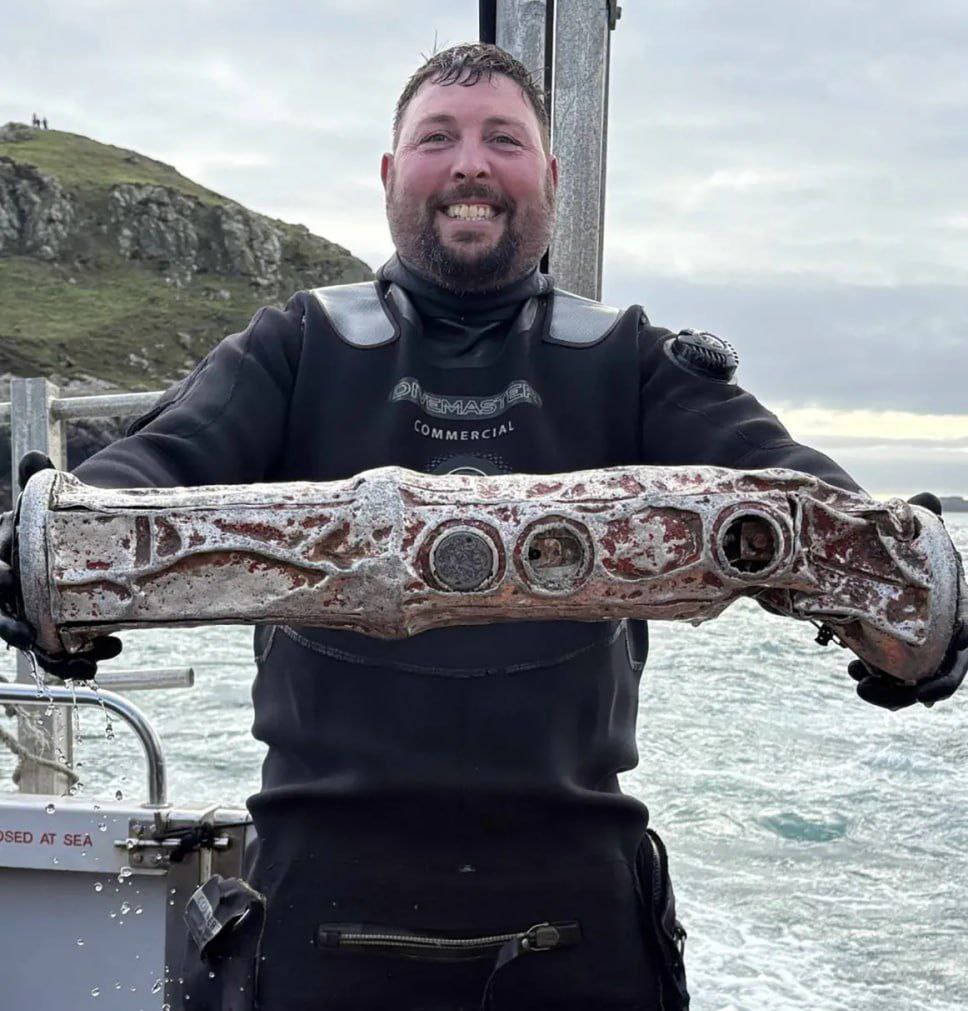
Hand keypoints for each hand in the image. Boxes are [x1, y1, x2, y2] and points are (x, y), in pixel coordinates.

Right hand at [0, 452, 121, 678]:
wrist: (72, 546)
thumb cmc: (48, 527)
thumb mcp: (42, 505)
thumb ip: (36, 483)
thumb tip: (34, 456)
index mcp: (3, 559)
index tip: (9, 579)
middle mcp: (11, 594)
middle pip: (0, 617)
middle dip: (10, 628)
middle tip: (28, 635)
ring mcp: (31, 616)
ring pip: (33, 643)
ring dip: (56, 657)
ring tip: (86, 660)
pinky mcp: (56, 632)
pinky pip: (60, 653)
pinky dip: (79, 658)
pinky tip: (106, 652)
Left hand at [848, 492, 967, 709]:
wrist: (858, 553)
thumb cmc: (888, 540)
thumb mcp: (903, 527)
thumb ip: (916, 516)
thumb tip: (929, 498)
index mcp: (954, 605)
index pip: (967, 636)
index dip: (958, 656)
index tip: (940, 664)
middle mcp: (942, 632)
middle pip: (948, 672)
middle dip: (927, 688)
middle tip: (898, 690)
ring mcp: (918, 647)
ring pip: (918, 683)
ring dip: (894, 693)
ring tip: (859, 682)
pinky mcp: (892, 654)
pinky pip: (894, 680)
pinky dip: (879, 683)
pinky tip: (855, 672)